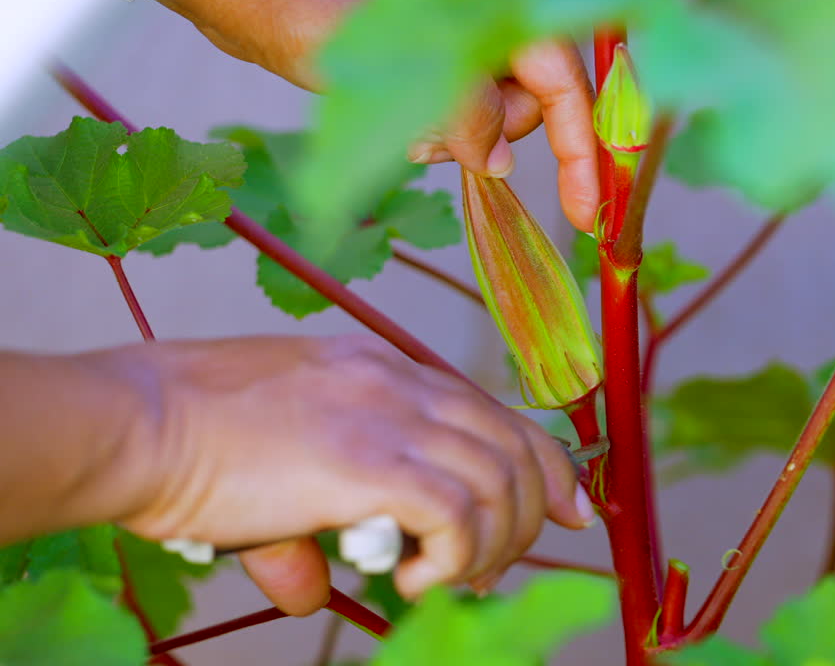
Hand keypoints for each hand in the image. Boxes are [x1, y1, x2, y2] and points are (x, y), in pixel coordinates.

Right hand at [100, 335, 592, 614]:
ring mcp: (390, 417)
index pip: (494, 412)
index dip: (546, 463)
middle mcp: (400, 383)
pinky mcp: (372, 463)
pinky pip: (459, 514)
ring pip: (500, 483)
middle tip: (500, 566)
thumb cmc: (186, 440)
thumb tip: (311, 589)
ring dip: (492, 546)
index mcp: (382, 370)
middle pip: (515, 447)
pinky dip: (455, 557)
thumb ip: (306, 527)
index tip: (570, 508)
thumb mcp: (268, 472)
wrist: (138, 422)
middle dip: (532, 515)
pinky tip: (416, 580)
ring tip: (449, 579)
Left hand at [144, 0, 598, 230]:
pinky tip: (396, 129)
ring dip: (457, 139)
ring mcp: (450, 31)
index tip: (587, 213)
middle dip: (498, 138)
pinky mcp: (418, 52)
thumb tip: (502, 165)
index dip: (581, 151)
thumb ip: (467, 116)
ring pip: (488, 109)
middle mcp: (483, 12)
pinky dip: (432, 130)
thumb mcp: (397, 70)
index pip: (566, 82)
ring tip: (406, 134)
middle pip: (532, 100)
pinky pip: (450, 106)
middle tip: (441, 148)